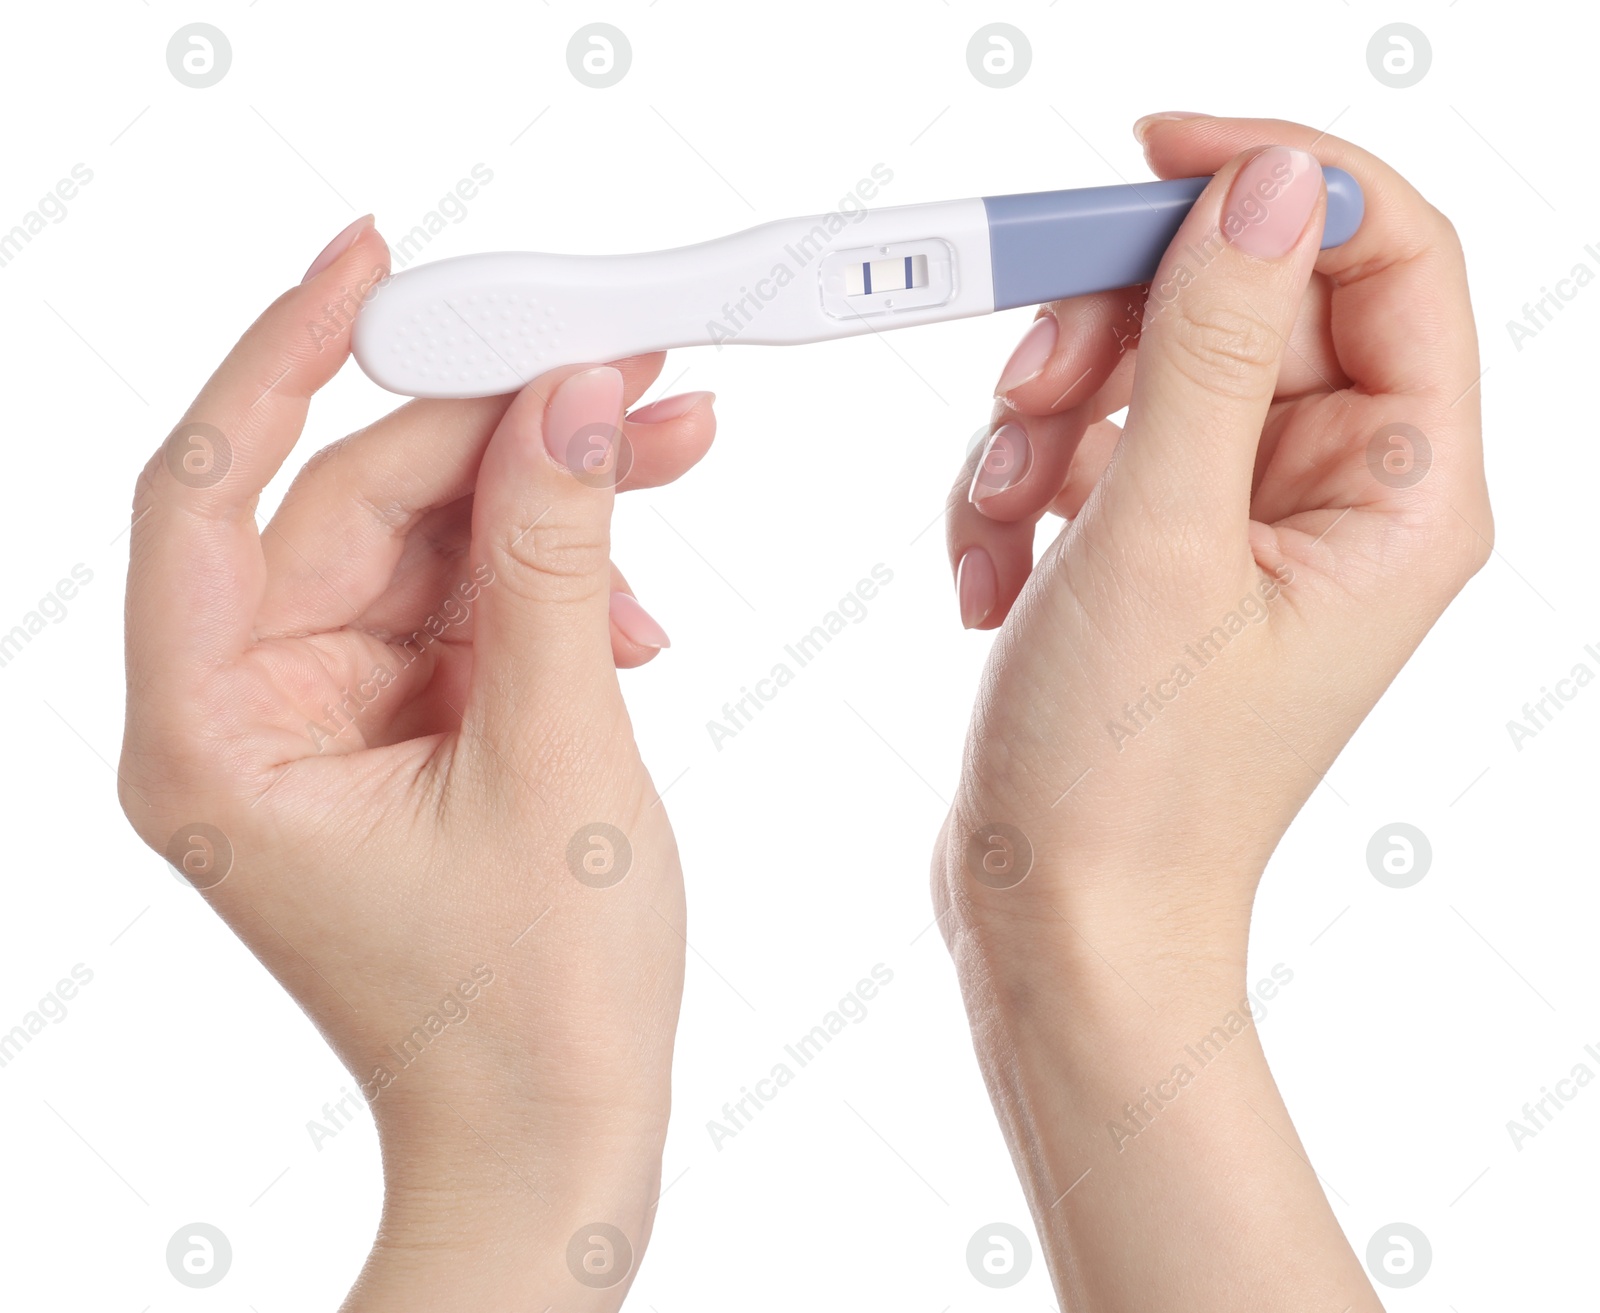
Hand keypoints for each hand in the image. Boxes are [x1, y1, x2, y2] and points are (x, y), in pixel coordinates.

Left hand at [118, 217, 715, 1310]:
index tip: (377, 263)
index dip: (288, 354)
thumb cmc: (530, 1005)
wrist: (557, 1132)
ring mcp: (328, 718)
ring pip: (427, 543)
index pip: (213, 487)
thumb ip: (557, 560)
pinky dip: (558, 583)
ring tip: (675, 456)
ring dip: (553, 502)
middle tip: (625, 370)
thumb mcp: (555, 753)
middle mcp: (250, 712)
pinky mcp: (401, 727)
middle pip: (354, 502)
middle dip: (499, 431)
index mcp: (215, 733)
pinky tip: (639, 609)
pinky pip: (469, 604)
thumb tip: (576, 402)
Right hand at [936, 118, 1486, 1307]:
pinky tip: (993, 575)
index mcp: (1399, 487)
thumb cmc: (1129, 783)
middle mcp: (1337, 496)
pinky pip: (1094, 449)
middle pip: (1240, 303)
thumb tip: (1263, 186)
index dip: (1276, 178)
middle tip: (1032, 390)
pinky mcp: (1163, 554)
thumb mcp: (1163, 538)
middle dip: (1113, 331)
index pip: (1385, 253)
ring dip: (1046, 423)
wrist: (1060, 922)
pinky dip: (1023, 490)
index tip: (1149, 157)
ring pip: (1147, 371)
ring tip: (1004, 524)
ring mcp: (1245, 526)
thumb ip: (1215, 344)